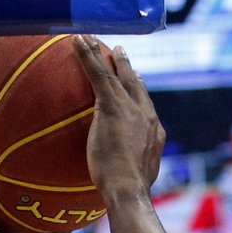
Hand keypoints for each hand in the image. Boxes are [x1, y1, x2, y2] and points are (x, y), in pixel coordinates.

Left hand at [75, 36, 164, 200]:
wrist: (129, 188)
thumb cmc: (129, 191)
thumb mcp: (138, 176)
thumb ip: (135, 165)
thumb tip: (129, 172)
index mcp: (154, 131)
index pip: (145, 104)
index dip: (140, 90)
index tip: (136, 79)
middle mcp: (146, 114)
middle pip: (135, 84)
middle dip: (127, 68)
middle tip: (120, 54)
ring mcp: (130, 108)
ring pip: (116, 74)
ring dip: (105, 56)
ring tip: (94, 42)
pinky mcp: (112, 105)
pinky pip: (98, 74)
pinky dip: (88, 56)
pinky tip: (78, 41)